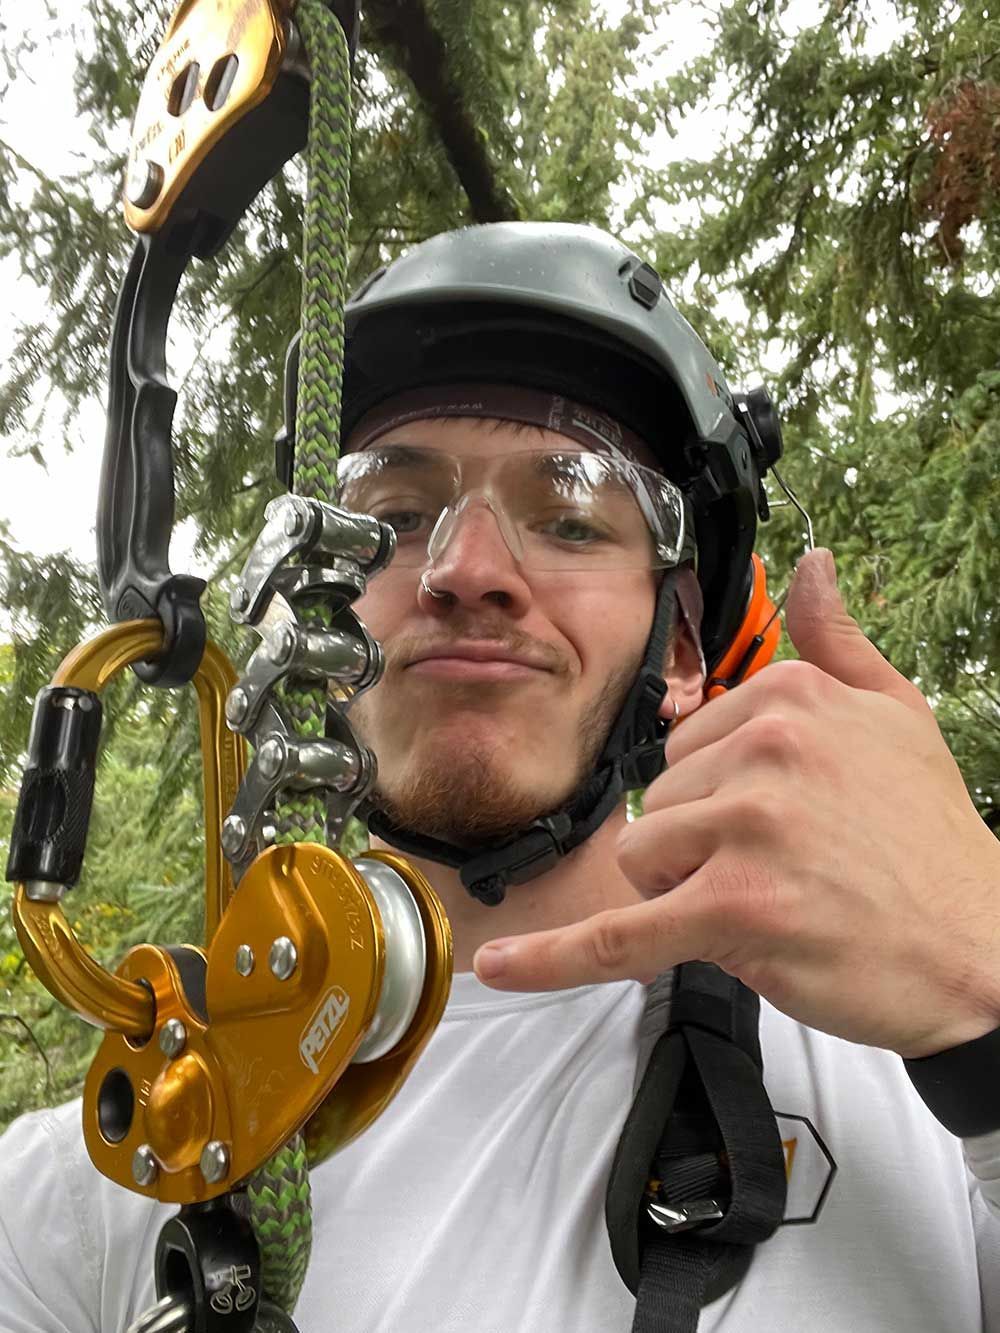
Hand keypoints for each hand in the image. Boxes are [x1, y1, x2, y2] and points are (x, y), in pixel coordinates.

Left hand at [473, 549, 999, 1057]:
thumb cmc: (930, 841)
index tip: (780, 824)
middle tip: (787, 872)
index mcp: (789, 695)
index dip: (717, 800)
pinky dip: (557, 956)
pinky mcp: (735, 908)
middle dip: (699, 849)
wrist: (983, 949)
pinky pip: (621, 932)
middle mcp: (765, 746)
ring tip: (775, 906)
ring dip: (689, 897)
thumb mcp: (897, 717)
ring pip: (642, 862)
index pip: (683, 747)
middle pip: (657, 803)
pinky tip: (502, 966)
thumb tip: (812, 565)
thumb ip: (839, 641)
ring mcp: (748, 826)